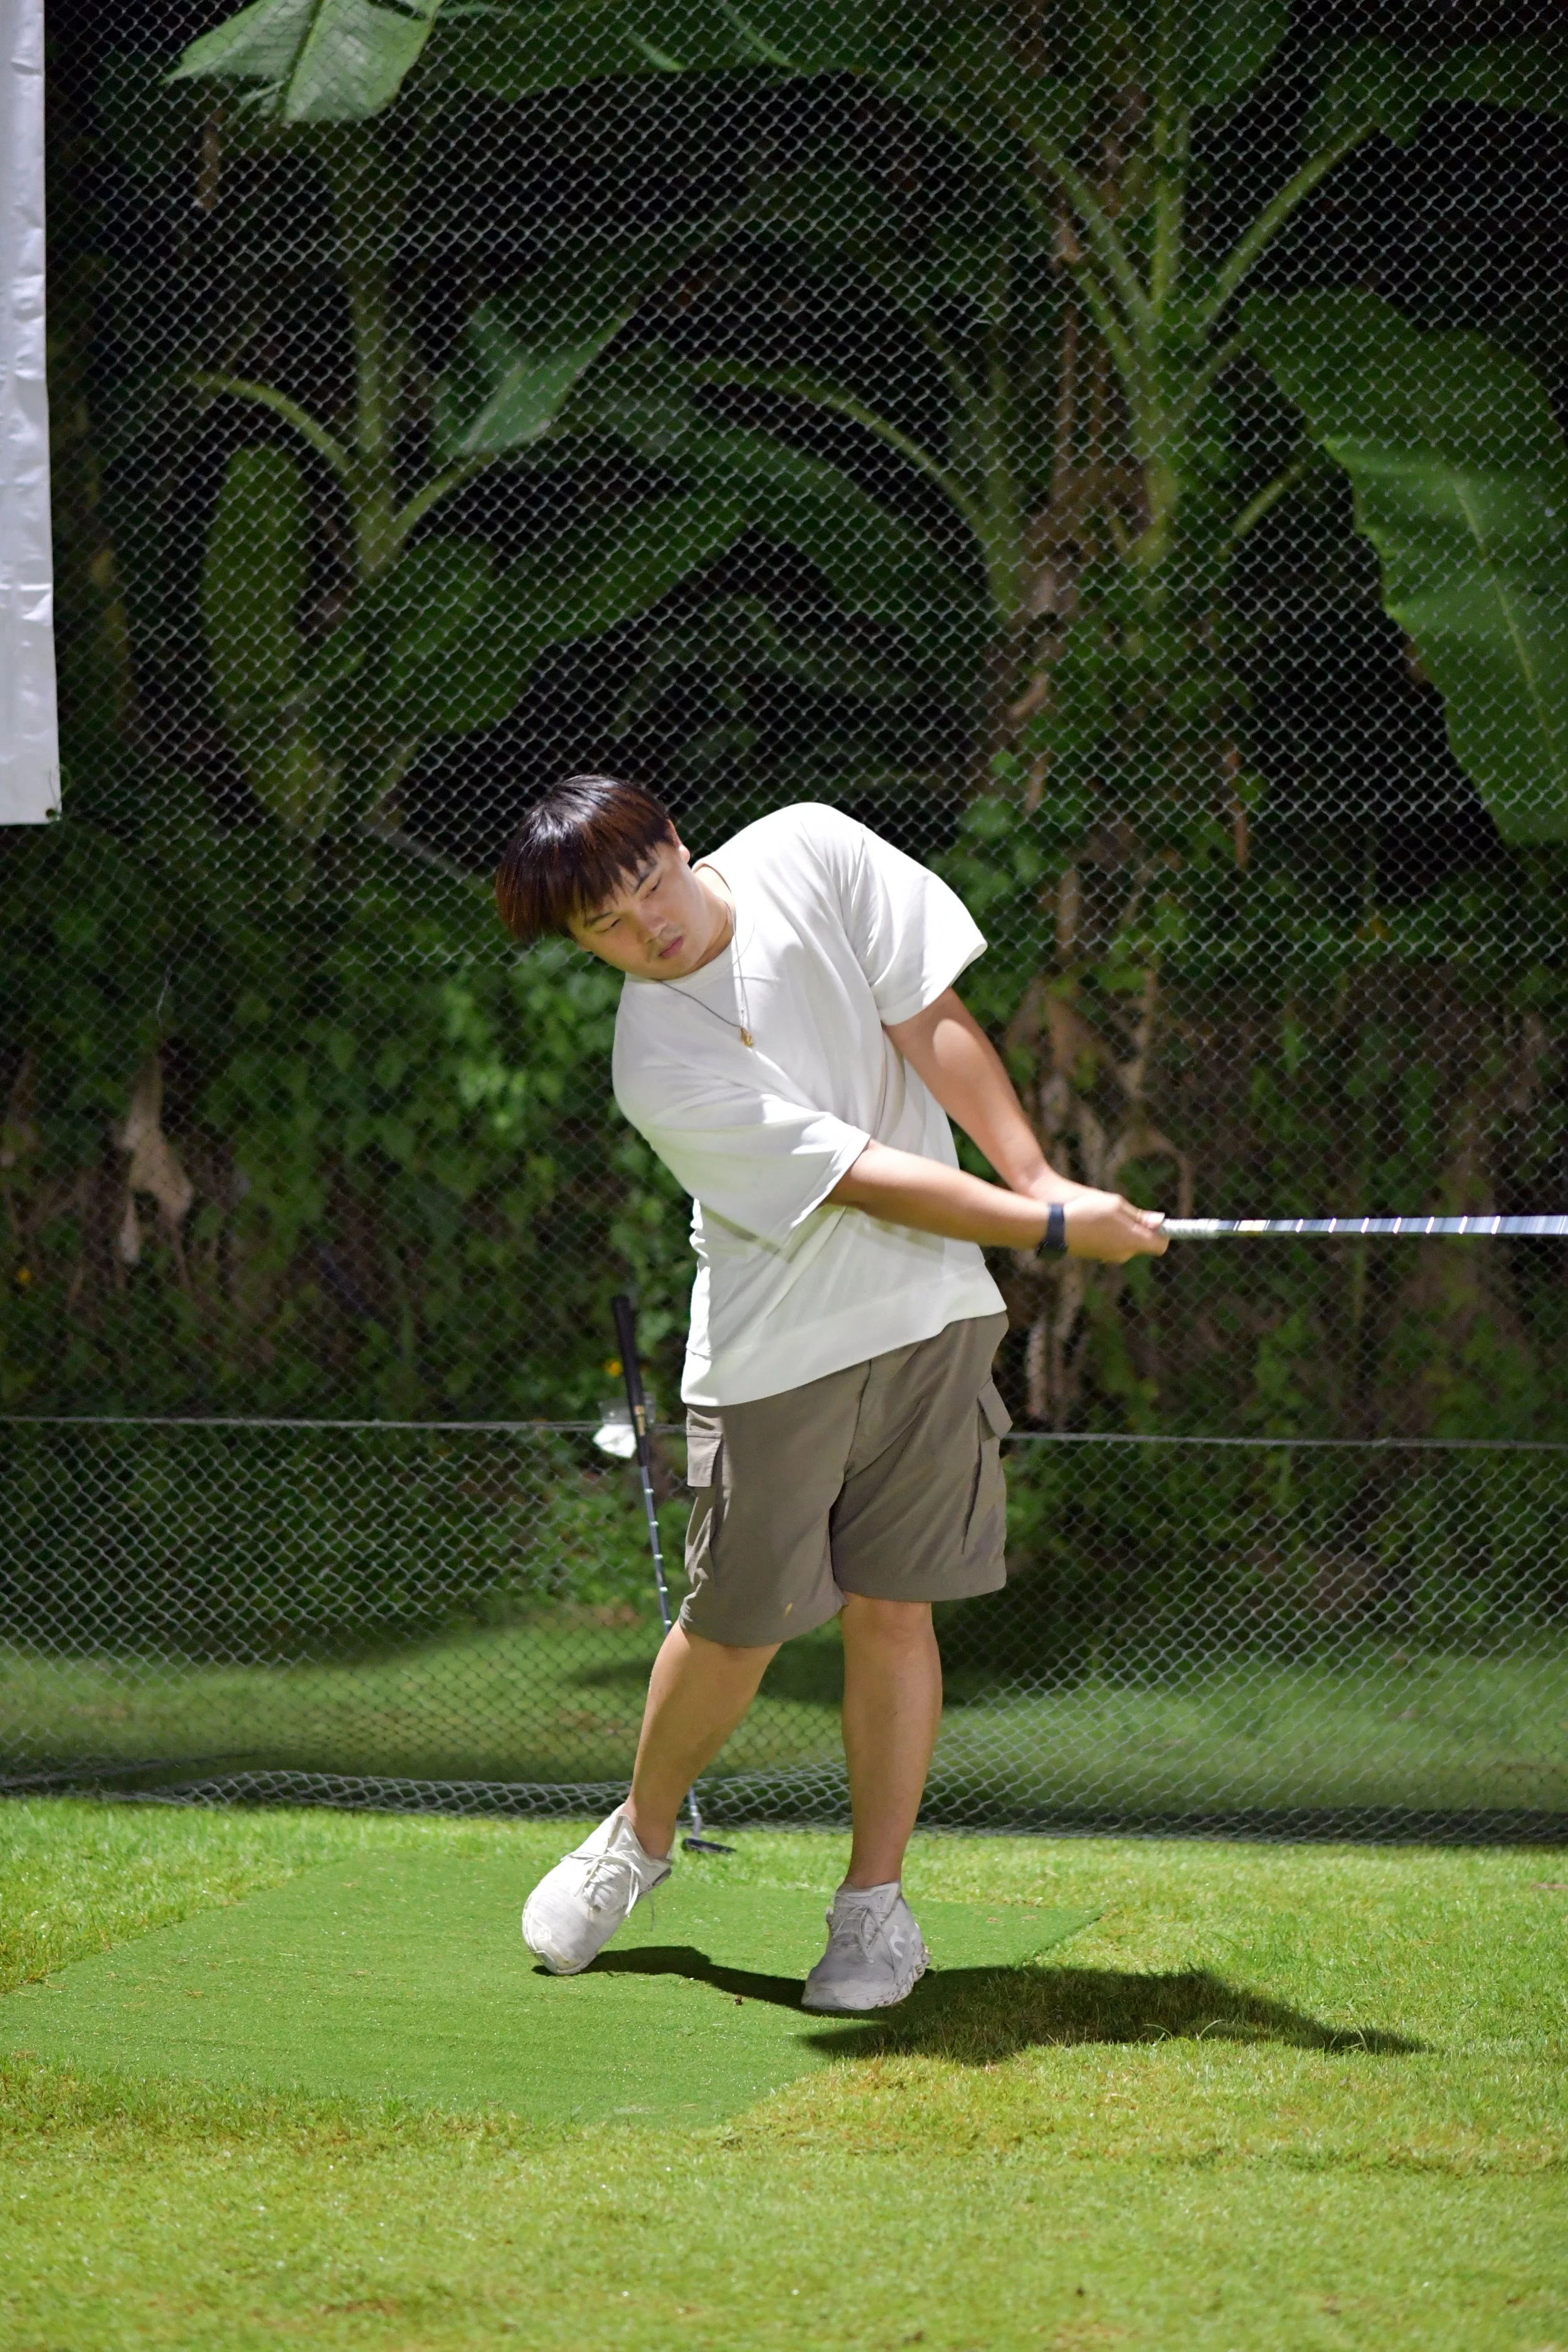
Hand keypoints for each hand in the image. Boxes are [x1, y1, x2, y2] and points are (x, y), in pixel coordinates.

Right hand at [1034, 1185, 1168, 1262]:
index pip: (1160, 1245)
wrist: (1055, 1226)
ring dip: (1123, 1230)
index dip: (1162, 1233)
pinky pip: (1114, 1245)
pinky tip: (1095, 1222)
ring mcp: (1111, 1256)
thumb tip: (1161, 1221)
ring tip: (1105, 1214)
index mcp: (1132, 1240)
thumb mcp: (1116, 1205)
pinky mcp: (1099, 1255)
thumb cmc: (1086, 1211)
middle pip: (1144, 1243)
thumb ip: (1139, 1215)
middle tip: (1122, 1210)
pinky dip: (1110, 1234)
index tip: (1155, 1221)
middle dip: (1140, 1229)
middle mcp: (1124, 1253)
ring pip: (1128, 1243)